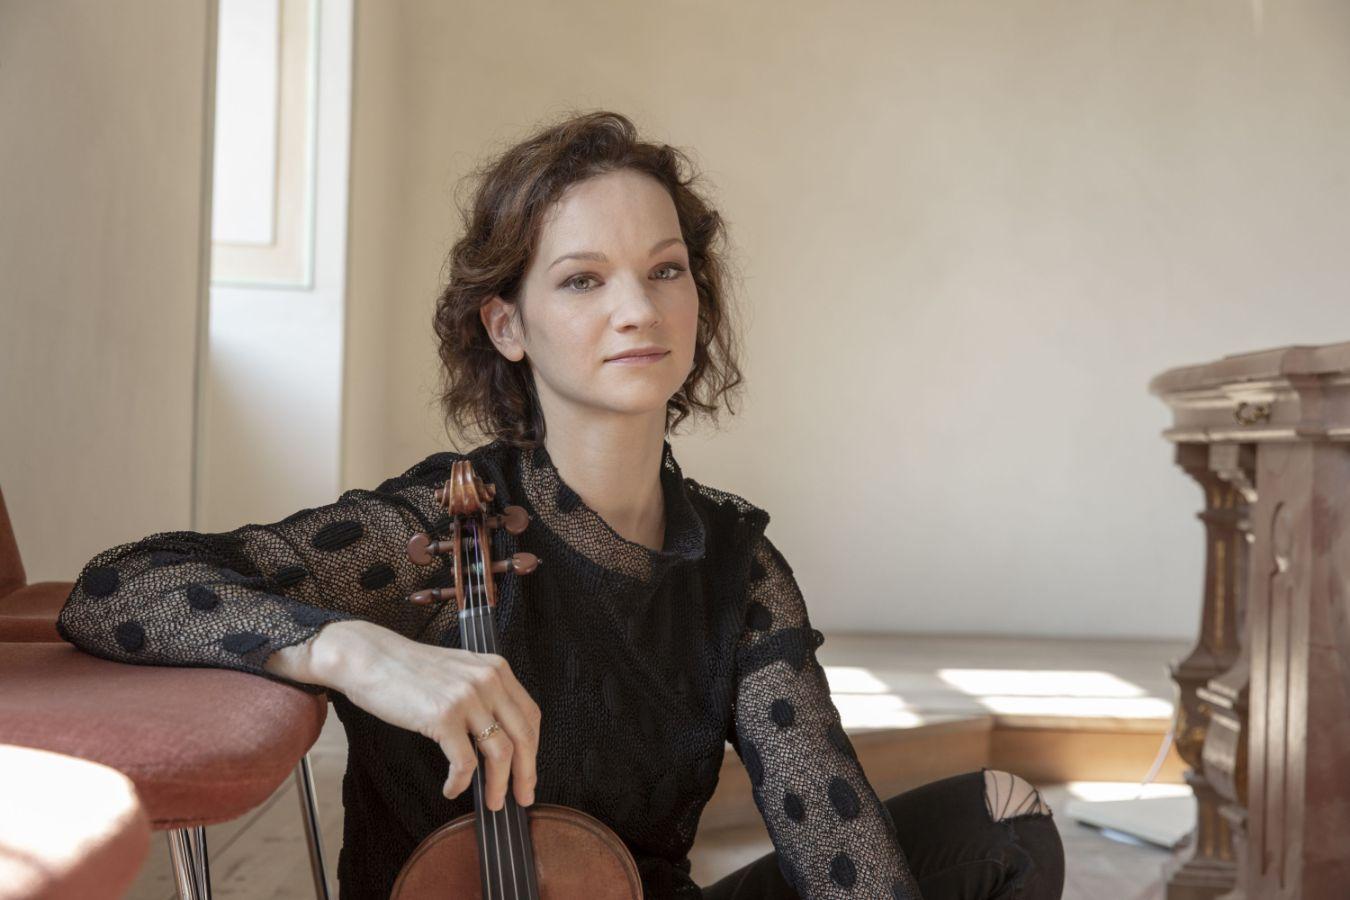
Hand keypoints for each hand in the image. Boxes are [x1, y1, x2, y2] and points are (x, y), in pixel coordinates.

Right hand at [308, 620, 540, 809]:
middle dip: (526, 774)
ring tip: (492, 802)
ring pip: (500, 752)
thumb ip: (483, 695)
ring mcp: (467, 698)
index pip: (531, 715)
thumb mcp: (459, 672)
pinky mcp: (443, 716)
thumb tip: (497, 739)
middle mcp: (488, 680)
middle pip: (523, 737)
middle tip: (522, 798)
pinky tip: (451, 789)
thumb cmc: (408, 670)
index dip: (533, 749)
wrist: (369, 658)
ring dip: (499, 785)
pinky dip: (460, 782)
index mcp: (496, 669)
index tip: (529, 771)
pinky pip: (464, 762)